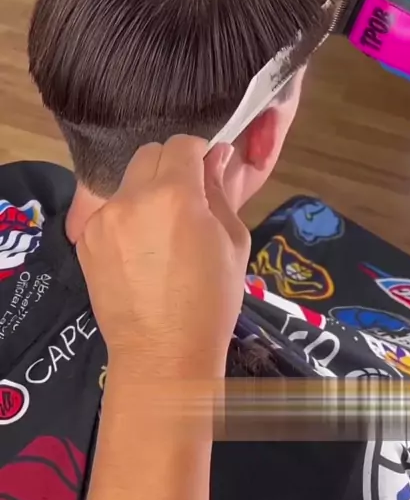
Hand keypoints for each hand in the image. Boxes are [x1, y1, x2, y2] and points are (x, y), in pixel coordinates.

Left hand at [76, 137, 249, 376]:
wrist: (163, 355)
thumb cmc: (211, 302)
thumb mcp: (233, 241)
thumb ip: (221, 190)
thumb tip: (218, 156)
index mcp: (175, 194)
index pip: (182, 144)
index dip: (198, 153)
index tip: (206, 172)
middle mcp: (132, 198)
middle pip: (149, 153)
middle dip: (170, 166)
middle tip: (185, 198)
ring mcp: (103, 219)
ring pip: (128, 182)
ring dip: (146, 192)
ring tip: (160, 231)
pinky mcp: (85, 240)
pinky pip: (110, 211)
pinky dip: (126, 218)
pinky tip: (139, 252)